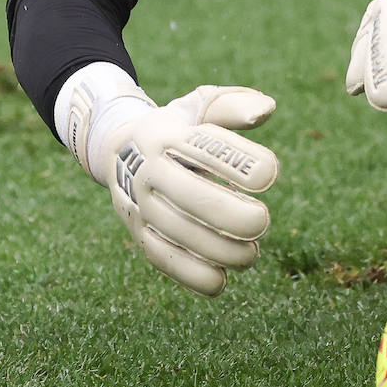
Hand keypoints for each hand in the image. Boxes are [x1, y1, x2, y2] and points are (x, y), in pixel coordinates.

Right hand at [60, 69, 279, 296]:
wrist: (116, 149)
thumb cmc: (178, 125)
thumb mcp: (200, 104)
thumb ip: (234, 105)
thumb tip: (268, 109)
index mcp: (168, 134)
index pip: (205, 148)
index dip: (238, 163)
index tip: (270, 174)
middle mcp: (149, 170)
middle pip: (190, 196)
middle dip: (232, 214)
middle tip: (263, 221)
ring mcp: (139, 204)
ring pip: (178, 232)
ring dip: (220, 249)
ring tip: (252, 254)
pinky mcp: (137, 232)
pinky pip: (162, 258)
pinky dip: (192, 274)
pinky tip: (222, 282)